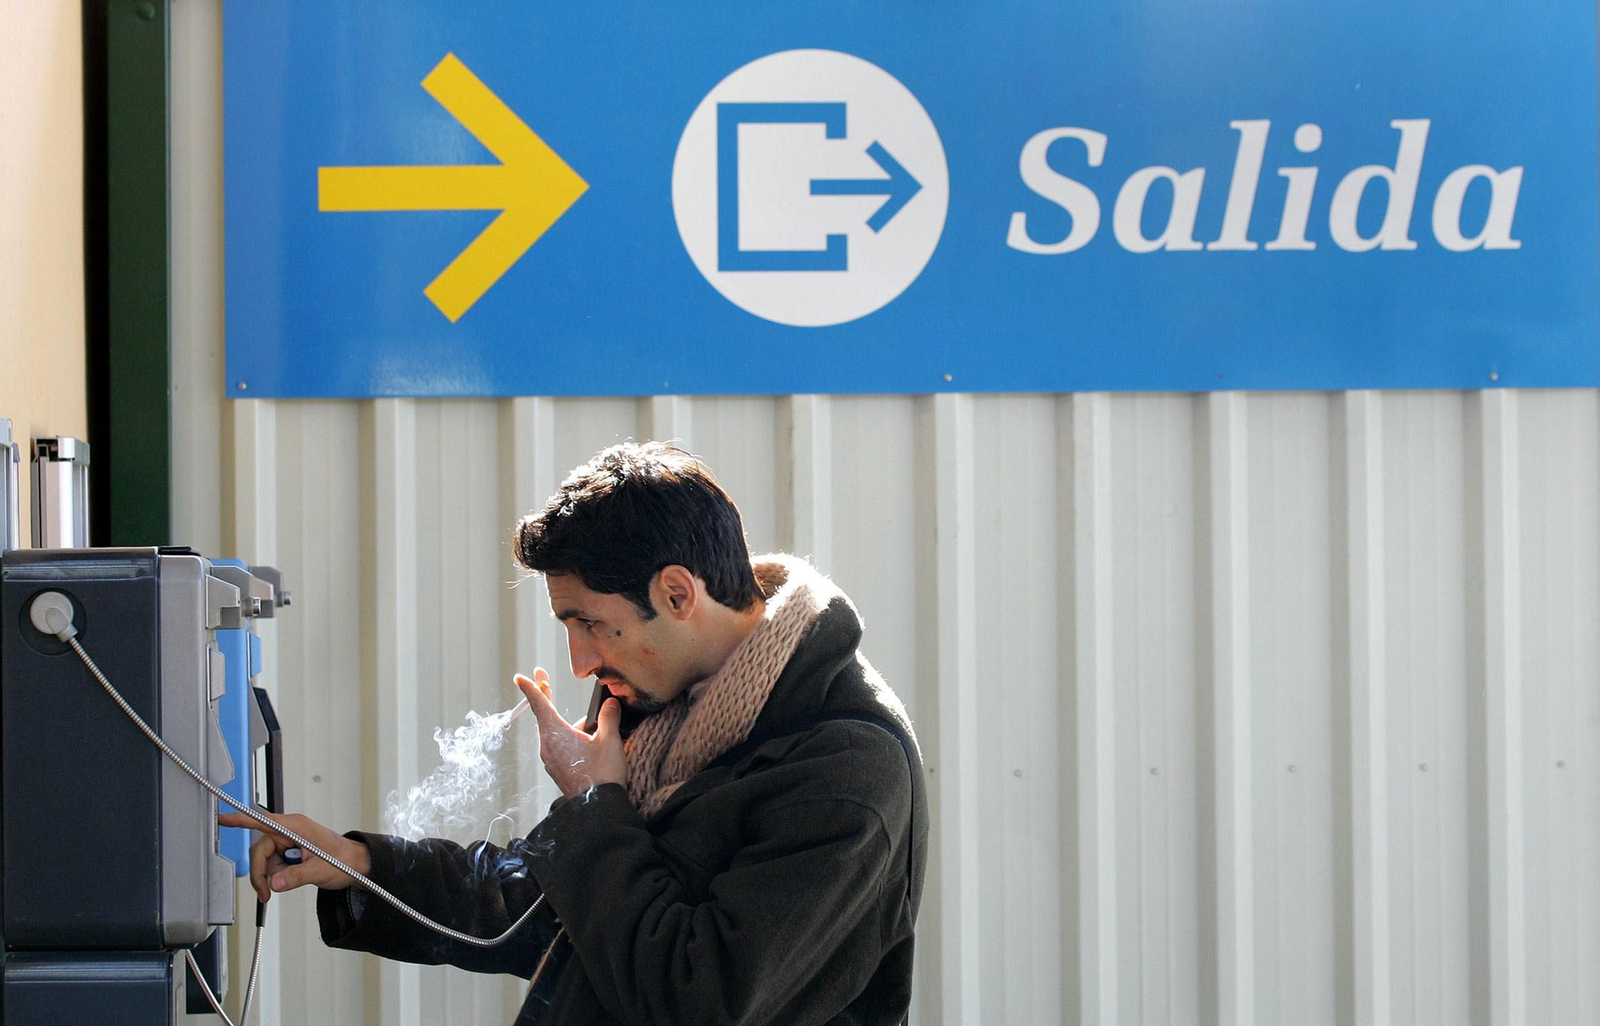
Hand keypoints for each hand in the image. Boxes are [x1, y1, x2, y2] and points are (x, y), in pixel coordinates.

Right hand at [218, 809, 371, 903]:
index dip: (241, 820)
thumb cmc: (344, 859)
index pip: (263, 821)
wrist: (355, 865)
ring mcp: (287, 842)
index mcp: (296, 827)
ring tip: (285, 885)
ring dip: (269, 877)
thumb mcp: (321, 870)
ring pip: (264, 861)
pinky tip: (287, 880)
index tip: (222, 818)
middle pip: (259, 850)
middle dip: (260, 873)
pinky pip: (271, 866)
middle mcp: (289, 831)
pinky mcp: (287, 852)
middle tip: (266, 892)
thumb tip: (275, 883)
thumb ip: (297, 876)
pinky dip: (274, 877)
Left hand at [517, 668, 626, 797]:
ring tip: (596, 732)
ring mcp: (551, 759)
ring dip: (570, 724)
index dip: (531, 688)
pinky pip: (560, 746)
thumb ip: (609, 716)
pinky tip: (591, 745)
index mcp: (556, 734)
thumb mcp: (609, 740)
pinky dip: (570, 738)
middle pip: (546, 716)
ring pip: (557, 732)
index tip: (520, 677)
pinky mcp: (557, 769)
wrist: (598, 807)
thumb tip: (610, 703)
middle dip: (546, 696)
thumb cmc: (602, 775)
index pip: (540, 704)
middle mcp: (548, 746)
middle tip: (543, 679)